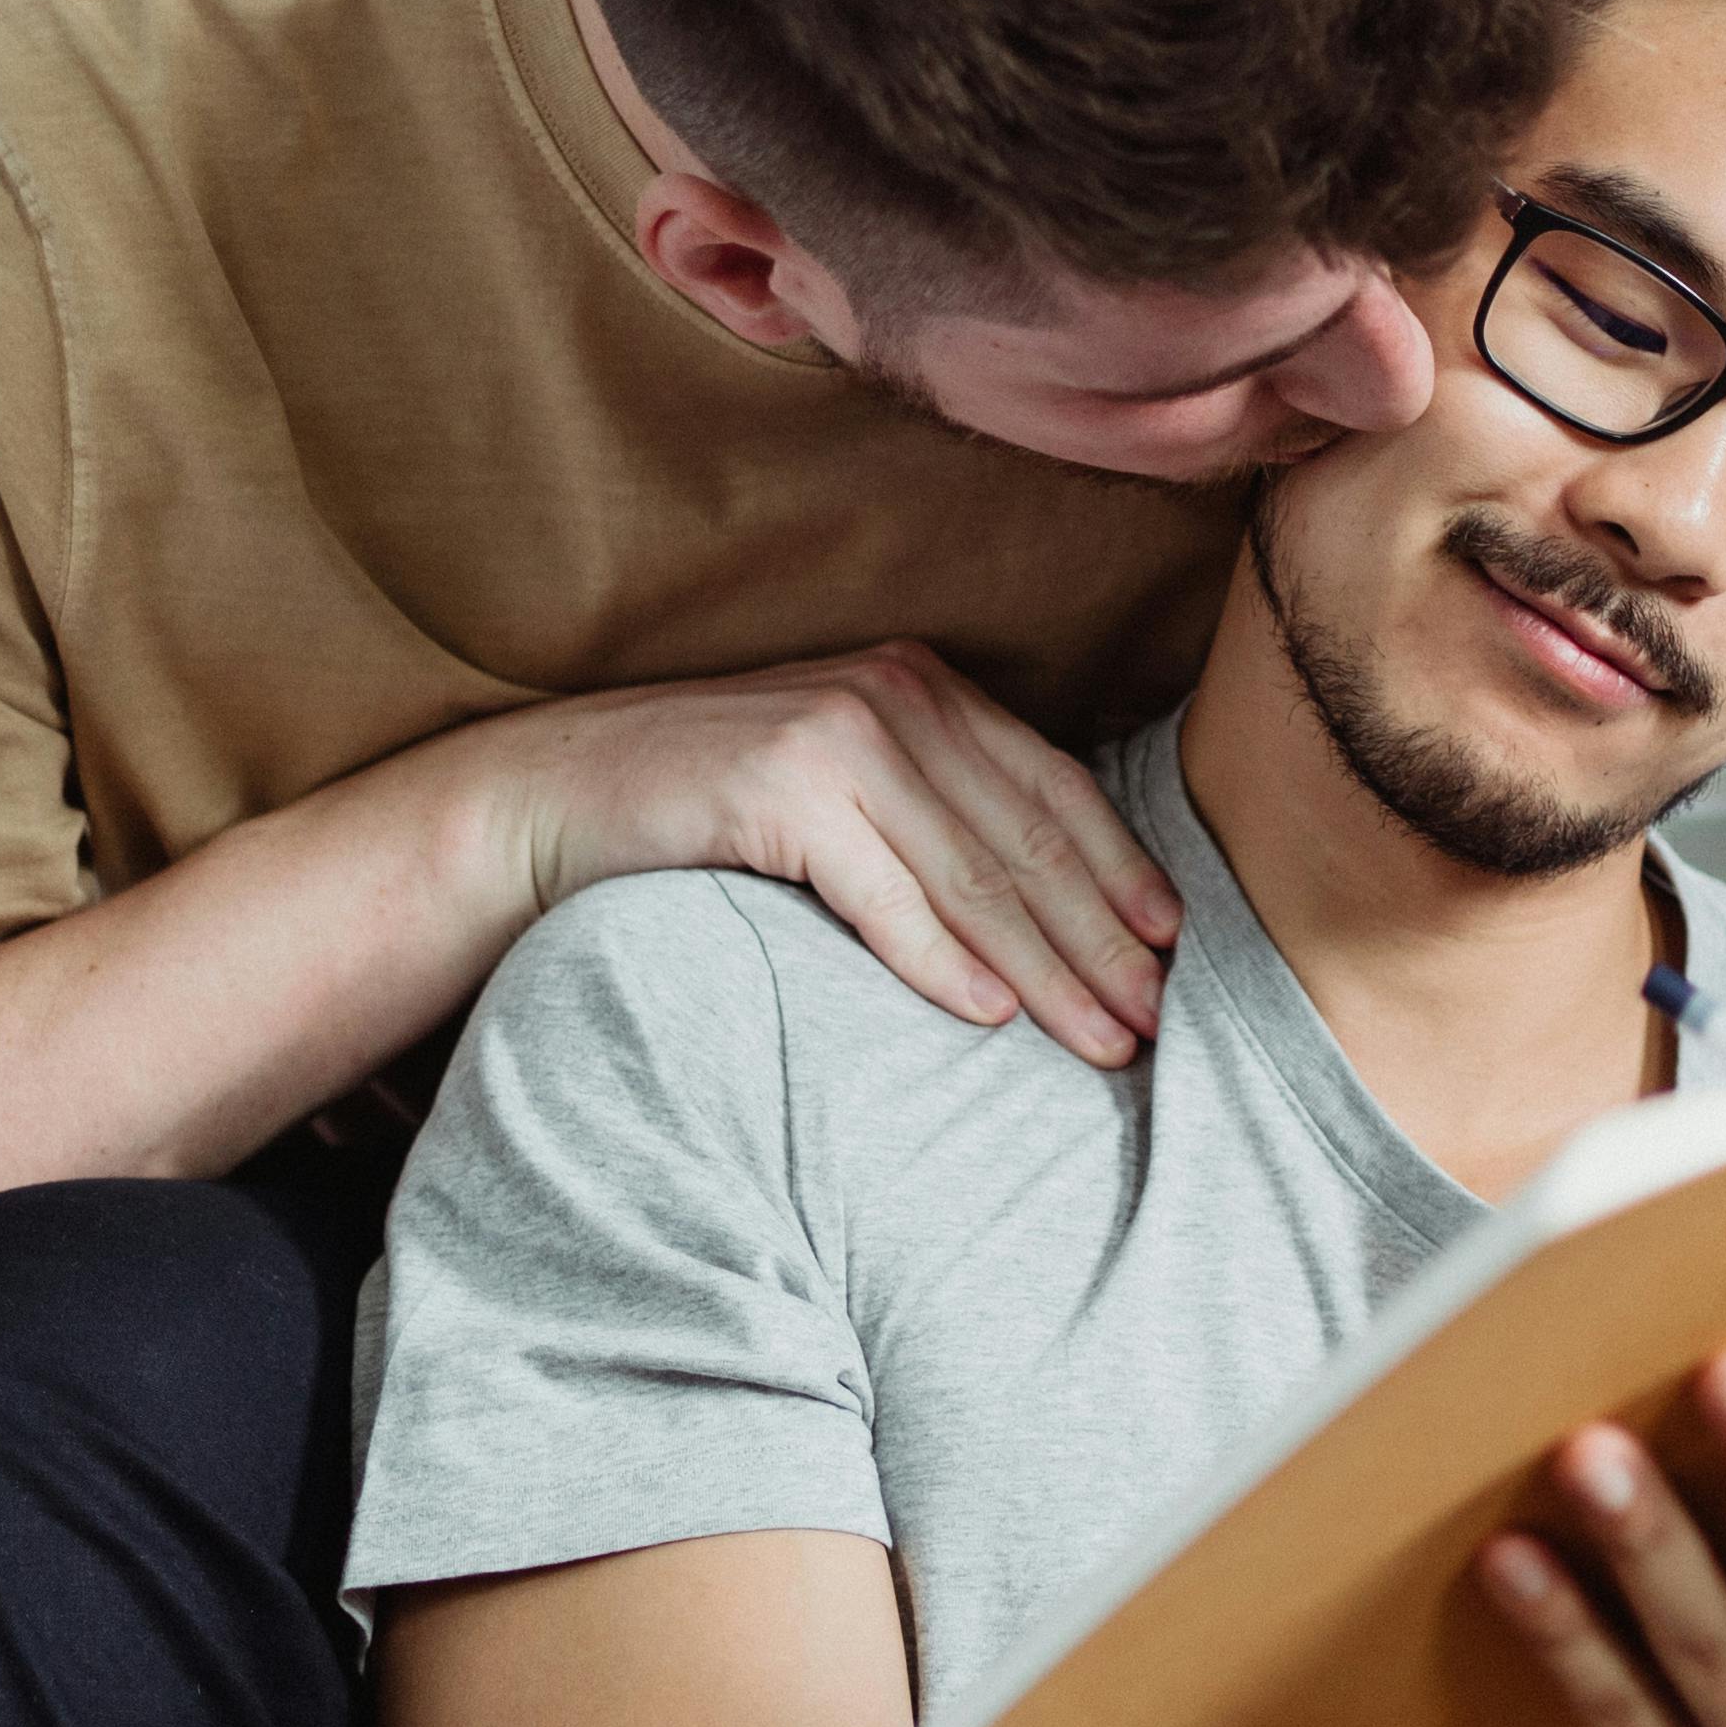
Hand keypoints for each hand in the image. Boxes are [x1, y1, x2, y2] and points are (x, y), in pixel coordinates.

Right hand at [484, 643, 1180, 1066]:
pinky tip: (991, 1017)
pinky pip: (886, 894)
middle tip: (1156, 1024)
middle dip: (1101, 939)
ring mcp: (836, 733)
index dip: (1120, 872)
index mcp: (918, 686)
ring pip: (974, 874)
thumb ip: (927, 812)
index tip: (1174, 951)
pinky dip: (944, 961)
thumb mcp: (837, 790)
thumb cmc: (704, 812)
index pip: (1051, 788)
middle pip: (1027, 838)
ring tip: (1100, 1040)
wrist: (552, 797)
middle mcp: (890, 695)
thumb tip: (1042, 909)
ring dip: (1048, 968)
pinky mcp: (779, 785)